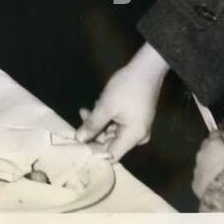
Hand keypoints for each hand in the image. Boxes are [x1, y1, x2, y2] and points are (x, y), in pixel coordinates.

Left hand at [76, 41, 168, 159]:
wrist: (146, 68)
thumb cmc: (127, 87)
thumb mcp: (106, 105)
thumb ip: (92, 124)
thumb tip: (79, 139)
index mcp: (133, 136)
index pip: (111, 155)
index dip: (94, 152)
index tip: (77, 145)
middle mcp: (137, 136)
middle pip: (110, 143)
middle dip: (93, 132)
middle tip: (81, 118)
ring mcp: (137, 128)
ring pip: (111, 133)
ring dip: (97, 123)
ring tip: (86, 110)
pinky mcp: (134, 119)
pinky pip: (117, 125)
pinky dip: (105, 118)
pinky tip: (97, 106)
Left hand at [191, 131, 223, 198]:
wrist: (223, 196)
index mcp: (214, 145)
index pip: (216, 134)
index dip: (223, 137)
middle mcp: (202, 153)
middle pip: (206, 146)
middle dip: (214, 150)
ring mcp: (196, 168)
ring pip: (202, 162)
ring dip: (210, 164)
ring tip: (221, 173)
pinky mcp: (194, 183)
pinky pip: (200, 177)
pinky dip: (206, 178)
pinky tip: (215, 185)